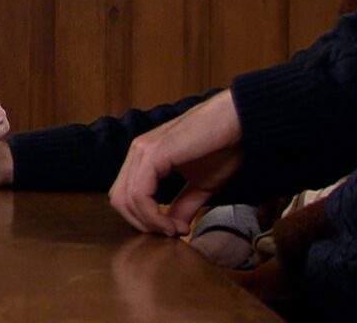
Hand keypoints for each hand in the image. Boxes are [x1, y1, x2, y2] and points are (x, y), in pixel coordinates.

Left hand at [108, 90, 244, 235]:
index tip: (173, 232)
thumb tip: (174, 230)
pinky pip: (139, 193)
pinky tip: (172, 224)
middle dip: (141, 224)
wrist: (237, 122)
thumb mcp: (200, 186)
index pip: (126, 195)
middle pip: (119, 199)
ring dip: (148, 223)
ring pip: (126, 199)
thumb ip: (183, 206)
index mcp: (145, 157)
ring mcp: (142, 151)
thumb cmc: (222, 147)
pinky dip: (152, 216)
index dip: (144, 220)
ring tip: (174, 231)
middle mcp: (138, 152)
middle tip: (169, 234)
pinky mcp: (153, 154)